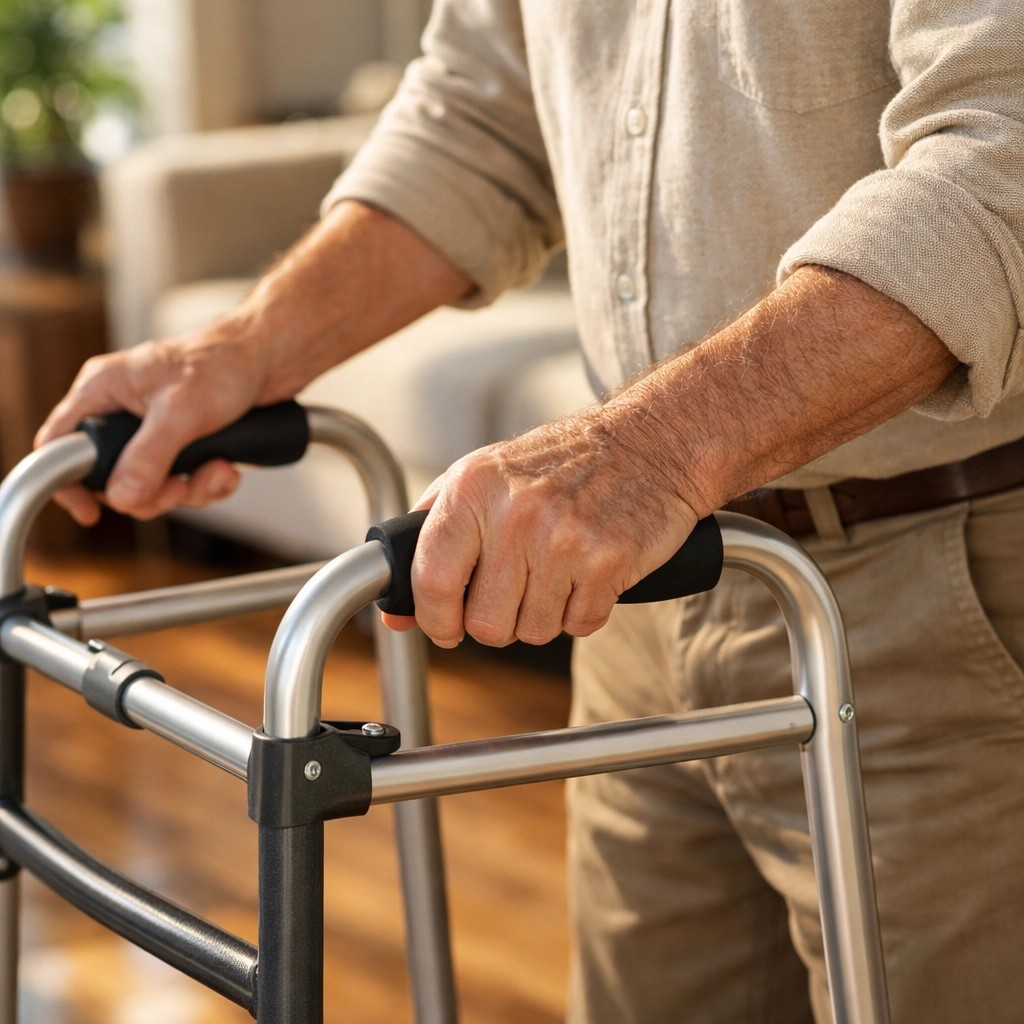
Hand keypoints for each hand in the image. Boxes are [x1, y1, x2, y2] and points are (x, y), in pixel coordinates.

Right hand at [35, 316, 275, 524]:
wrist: (272, 357)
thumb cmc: (223, 364)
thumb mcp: (181, 412)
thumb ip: (149, 456)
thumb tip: (123, 497)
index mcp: (102, 391)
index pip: (59, 444)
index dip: (68, 482)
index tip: (92, 512)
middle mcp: (122, 412)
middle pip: (112, 478)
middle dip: (151, 492)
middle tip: (180, 487)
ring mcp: (153, 430)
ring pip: (152, 485)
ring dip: (188, 490)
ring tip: (218, 471)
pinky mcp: (184, 443)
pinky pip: (183, 481)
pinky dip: (206, 484)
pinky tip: (228, 470)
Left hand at [382, 406, 698, 646]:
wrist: (648, 442)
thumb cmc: (561, 463)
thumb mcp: (483, 476)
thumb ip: (431, 537)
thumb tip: (397, 611)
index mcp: (474, 488)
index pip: (431, 578)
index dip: (434, 618)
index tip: (444, 626)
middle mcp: (515, 513)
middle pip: (484, 622)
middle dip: (497, 621)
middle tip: (514, 594)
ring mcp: (564, 539)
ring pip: (532, 631)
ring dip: (542, 616)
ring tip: (555, 574)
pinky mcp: (608, 562)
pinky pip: (579, 625)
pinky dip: (581, 612)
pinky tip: (586, 575)